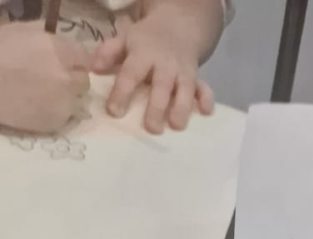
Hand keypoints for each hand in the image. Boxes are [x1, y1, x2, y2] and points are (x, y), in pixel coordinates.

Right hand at [0, 23, 89, 134]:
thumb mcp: (21, 32)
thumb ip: (46, 36)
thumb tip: (58, 41)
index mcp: (59, 51)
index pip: (84, 58)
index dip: (74, 61)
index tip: (66, 63)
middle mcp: (67, 77)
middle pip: (83, 81)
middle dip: (72, 80)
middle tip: (54, 80)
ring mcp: (64, 102)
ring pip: (77, 101)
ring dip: (66, 98)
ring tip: (45, 95)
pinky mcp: (57, 122)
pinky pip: (65, 117)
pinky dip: (56, 113)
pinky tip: (39, 107)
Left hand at [93, 7, 213, 132]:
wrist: (178, 25)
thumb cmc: (146, 39)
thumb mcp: (125, 39)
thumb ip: (109, 52)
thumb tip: (94, 68)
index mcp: (143, 54)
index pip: (131, 73)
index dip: (122, 92)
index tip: (114, 112)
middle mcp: (164, 64)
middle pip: (161, 86)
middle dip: (157, 107)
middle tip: (152, 129)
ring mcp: (183, 71)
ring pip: (185, 90)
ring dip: (182, 108)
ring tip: (177, 126)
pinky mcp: (197, 77)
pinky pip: (204, 88)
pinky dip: (207, 99)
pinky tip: (206, 112)